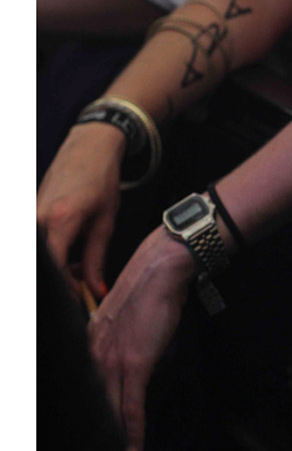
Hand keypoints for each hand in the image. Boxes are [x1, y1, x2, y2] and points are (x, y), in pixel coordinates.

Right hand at [37, 123, 126, 297]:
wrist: (88, 150)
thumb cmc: (100, 181)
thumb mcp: (105, 223)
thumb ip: (96, 259)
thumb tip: (96, 290)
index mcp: (60, 219)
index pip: (55, 267)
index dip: (66, 288)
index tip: (80, 301)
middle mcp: (37, 218)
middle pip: (43, 264)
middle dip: (61, 281)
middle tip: (81, 287)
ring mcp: (29, 215)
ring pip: (40, 256)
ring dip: (57, 268)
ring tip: (79, 268)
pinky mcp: (28, 214)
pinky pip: (38, 243)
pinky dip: (52, 255)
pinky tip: (69, 254)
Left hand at [88, 226, 195, 449]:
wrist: (159, 271)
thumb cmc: (147, 290)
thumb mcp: (121, 317)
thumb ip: (114, 337)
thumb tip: (123, 352)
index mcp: (87, 345)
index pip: (82, 390)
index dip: (85, 415)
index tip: (89, 436)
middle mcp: (93, 356)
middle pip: (92, 405)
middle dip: (97, 435)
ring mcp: (112, 361)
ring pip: (110, 411)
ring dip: (117, 441)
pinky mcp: (135, 364)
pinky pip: (132, 406)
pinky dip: (135, 430)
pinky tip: (137, 448)